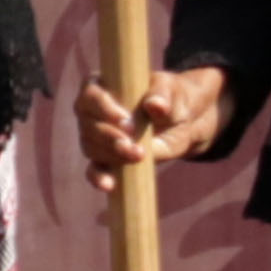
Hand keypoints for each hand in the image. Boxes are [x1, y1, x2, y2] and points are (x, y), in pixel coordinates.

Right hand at [75, 67, 226, 195]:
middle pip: (88, 124)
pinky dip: (99, 177)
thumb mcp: (171, 91)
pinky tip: (110, 185)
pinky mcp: (105, 159)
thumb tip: (155, 106)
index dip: (104, 109)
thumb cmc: (172, 98)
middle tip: (134, 146)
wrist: (183, 121)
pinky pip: (95, 169)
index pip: (91, 95)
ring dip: (111, 156)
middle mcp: (93, 111)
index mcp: (103, 86)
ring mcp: (96, 136)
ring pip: (91, 147)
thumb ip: (162, 95)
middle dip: (110, 138)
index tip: (127, 122)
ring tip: (138, 157)